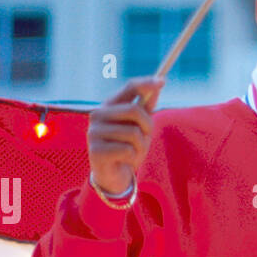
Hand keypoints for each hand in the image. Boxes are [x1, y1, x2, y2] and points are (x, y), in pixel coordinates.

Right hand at [87, 75, 164, 194]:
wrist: (113, 175)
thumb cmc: (127, 147)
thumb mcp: (140, 127)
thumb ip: (146, 107)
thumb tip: (158, 82)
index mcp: (109, 106)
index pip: (129, 88)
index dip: (146, 83)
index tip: (162, 81)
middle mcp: (98, 115)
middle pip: (134, 110)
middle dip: (148, 126)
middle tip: (147, 137)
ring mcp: (94, 133)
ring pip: (133, 133)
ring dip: (141, 147)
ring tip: (133, 153)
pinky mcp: (95, 151)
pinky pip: (127, 150)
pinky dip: (133, 158)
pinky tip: (125, 161)